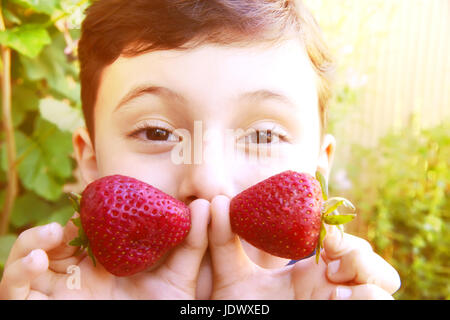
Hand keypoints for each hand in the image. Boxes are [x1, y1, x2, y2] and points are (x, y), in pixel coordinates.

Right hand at [0, 199, 209, 299]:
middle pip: (49, 245)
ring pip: (25, 263)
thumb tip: (205, 204)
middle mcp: (75, 276)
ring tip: (50, 236)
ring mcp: (56, 294)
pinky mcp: (40, 310)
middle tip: (67, 223)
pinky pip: (14, 292)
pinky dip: (16, 275)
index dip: (81, 215)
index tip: (91, 202)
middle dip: (51, 229)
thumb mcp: (180, 278)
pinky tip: (35, 263)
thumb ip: (192, 244)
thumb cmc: (163, 312)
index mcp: (102, 263)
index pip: (82, 232)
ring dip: (29, 245)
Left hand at [208, 195, 400, 299]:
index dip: (338, 231)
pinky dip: (369, 297)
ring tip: (334, 289)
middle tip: (329, 262)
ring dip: (367, 276)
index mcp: (309, 272)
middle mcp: (332, 287)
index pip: (341, 242)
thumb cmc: (240, 312)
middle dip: (357, 252)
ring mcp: (342, 303)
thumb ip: (223, 242)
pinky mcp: (348, 318)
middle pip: (368, 257)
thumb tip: (215, 201)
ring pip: (385, 282)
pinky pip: (383, 303)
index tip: (322, 234)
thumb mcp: (232, 278)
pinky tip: (337, 299)